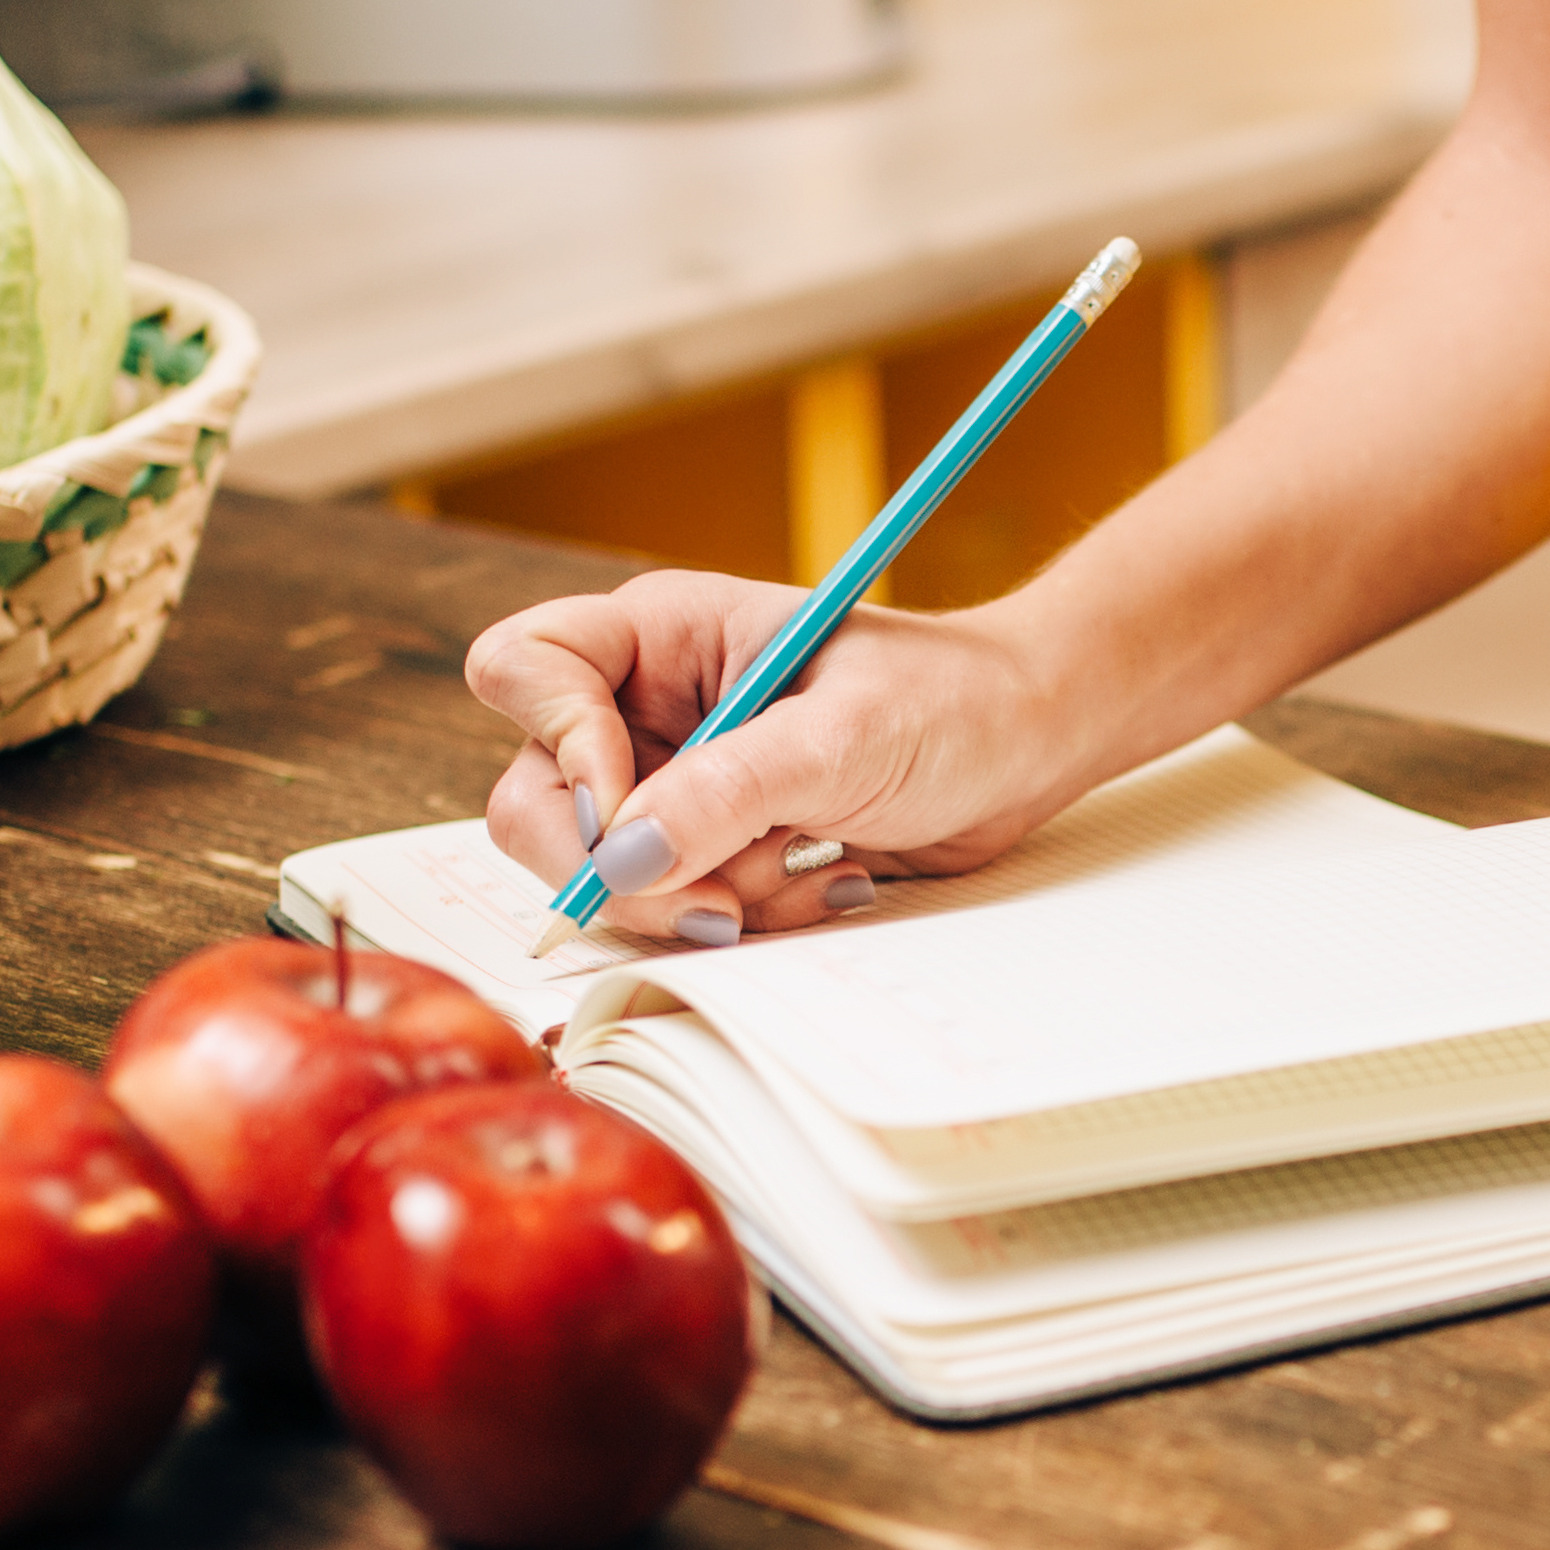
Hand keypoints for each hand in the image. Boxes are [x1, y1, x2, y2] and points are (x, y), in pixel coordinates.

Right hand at [464, 574, 1098, 941]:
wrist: (1025, 745)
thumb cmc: (950, 702)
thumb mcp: (842, 740)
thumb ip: (729, 792)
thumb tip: (624, 857)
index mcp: (659, 634)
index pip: (523, 670)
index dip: (560, 750)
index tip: (632, 816)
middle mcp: (645, 705)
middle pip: (536, 799)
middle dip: (625, 868)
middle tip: (719, 902)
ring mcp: (671, 780)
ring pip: (604, 872)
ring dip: (699, 899)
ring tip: (802, 871)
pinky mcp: (709, 843)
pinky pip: (672, 905)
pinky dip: (741, 915)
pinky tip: (817, 882)